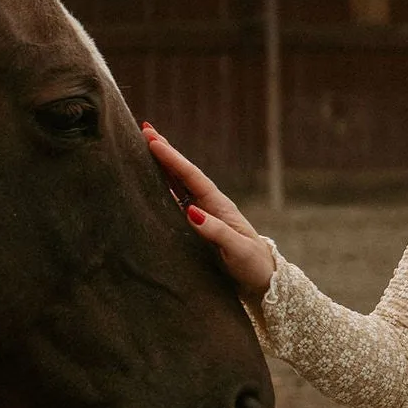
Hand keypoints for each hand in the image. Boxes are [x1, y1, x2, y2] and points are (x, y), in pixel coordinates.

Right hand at [142, 123, 277, 305]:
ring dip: (163, 165)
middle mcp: (209, 204)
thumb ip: (216, 232)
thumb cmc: (251, 263)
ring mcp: (203, 213)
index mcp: (219, 205)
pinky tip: (152, 179)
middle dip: (165, 152)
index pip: (191, 177)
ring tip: (146, 145)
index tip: (154, 141)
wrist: (262, 277)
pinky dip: (164, 186)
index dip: (172, 159)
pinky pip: (177, 200)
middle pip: (183, 173)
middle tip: (145, 129)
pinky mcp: (198, 225)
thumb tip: (191, 212)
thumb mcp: (237, 249)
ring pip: (179, 183)